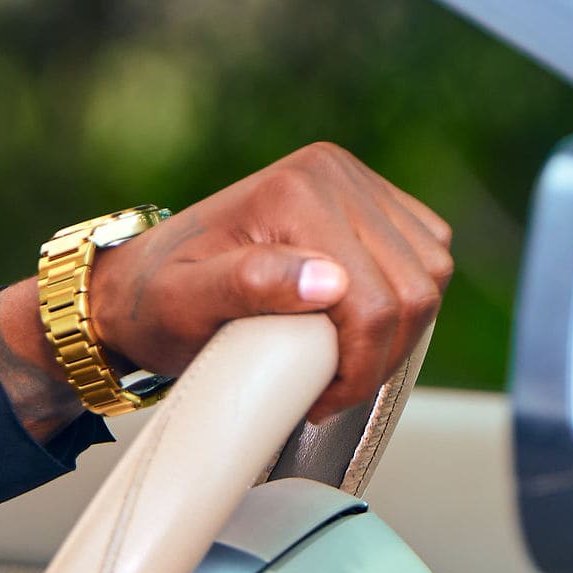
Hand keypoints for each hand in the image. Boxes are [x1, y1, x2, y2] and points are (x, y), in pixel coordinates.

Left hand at [0, 144, 451, 440]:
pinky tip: (359, 326)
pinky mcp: (372, 201)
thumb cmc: (157, 300)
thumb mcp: (186, 304)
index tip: (320, 400)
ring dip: (398, 332)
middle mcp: (333, 172)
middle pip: (412, 289)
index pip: (372, 298)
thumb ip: (249, 287)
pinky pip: (428, 258)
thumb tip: (330, 282)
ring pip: (430, 274)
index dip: (359, 365)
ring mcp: (355, 181)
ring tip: (342, 362)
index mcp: (296, 189)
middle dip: (380, 355)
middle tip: (331, 389)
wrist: (142, 282)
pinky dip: (406, 302)